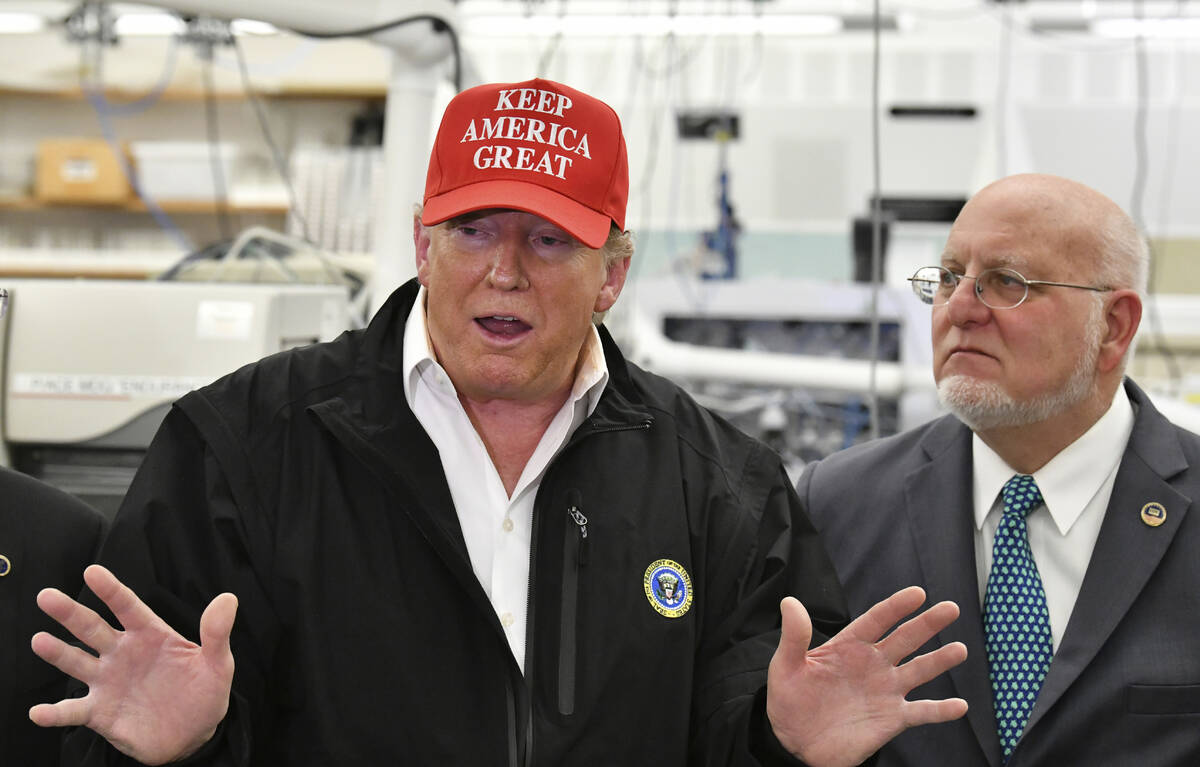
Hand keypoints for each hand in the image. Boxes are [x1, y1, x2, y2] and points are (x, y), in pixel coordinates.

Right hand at [29, 564, 236, 765]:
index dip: (111, 590)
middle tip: (47, 596)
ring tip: (39, 640)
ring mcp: (108, 681)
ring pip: (77, 662)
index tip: (92, 572)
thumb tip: (228, 599)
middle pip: (93, 628)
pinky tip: (38, 712)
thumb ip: (217, 633)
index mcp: (150, 636)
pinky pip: (73, 710)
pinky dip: (55, 712)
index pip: (128, 607)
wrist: (193, 735)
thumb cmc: (204, 692)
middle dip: (70, 613)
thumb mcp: (218, 664)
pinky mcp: (100, 712)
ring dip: (57, 653)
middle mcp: (123, 654)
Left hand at [766, 586, 967, 766]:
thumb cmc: (790, 699)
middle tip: (951, 608)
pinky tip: (960, 706)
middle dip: (927, 624)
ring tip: (960, 650)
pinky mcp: (891, 718)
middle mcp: (872, 664)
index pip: (876, 620)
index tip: (917, 593)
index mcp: (849, 646)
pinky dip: (941, 710)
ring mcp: (885, 690)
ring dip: (939, 661)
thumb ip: (794, 636)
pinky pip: (921, 712)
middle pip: (904, 639)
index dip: (896, 606)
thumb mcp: (786, 666)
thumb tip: (789, 602)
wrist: (795, 742)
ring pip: (918, 671)